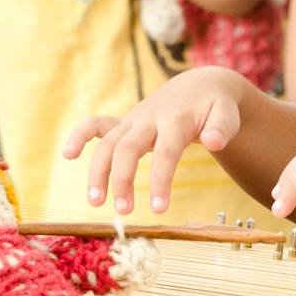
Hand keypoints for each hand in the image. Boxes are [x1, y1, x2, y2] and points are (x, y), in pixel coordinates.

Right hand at [62, 66, 250, 215]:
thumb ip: (223, 128)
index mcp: (176, 119)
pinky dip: (81, 135)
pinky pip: (97, 125)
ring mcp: (134, 119)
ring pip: (108, 143)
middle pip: (128, 147)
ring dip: (98, 171)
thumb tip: (215, 142)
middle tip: (123, 211)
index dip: (160, 181)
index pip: (166, 152)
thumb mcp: (227, 114)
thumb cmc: (216, 106)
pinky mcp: (126, 122)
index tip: (159, 210)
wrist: (200, 85)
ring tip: (95, 202)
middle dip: (122, 179)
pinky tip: (68, 154)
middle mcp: (150, 118)